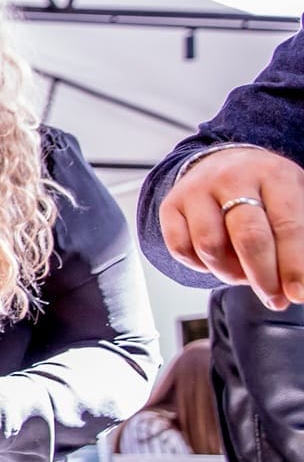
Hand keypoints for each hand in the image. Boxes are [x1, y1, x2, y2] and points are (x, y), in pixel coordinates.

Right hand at [159, 146, 303, 307]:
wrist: (223, 163)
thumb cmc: (266, 190)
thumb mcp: (296, 200)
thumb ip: (301, 236)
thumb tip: (302, 281)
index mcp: (274, 175)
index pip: (287, 225)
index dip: (293, 264)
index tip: (298, 293)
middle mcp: (232, 178)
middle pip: (247, 237)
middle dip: (263, 277)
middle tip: (274, 298)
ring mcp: (197, 190)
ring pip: (210, 247)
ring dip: (230, 273)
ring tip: (244, 274)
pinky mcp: (171, 205)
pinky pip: (180, 249)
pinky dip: (200, 266)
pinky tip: (217, 261)